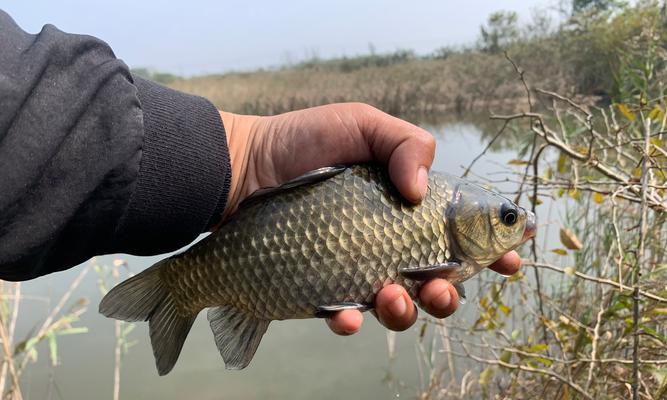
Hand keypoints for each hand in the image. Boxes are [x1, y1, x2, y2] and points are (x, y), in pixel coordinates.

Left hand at [218, 103, 521, 334]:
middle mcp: (387, 241)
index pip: (459, 232)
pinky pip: (345, 315)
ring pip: (398, 306)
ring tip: (391, 297)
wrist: (243, 168)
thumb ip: (405, 143)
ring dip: (406, 311)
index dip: (491, 250)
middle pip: (436, 279)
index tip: (510, 259)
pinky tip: (346, 315)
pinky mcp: (322, 287)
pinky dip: (351, 321)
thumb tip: (421, 192)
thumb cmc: (303, 141)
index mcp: (407, 205)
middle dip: (449, 293)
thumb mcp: (361, 124)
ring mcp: (356, 267)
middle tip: (441, 287)